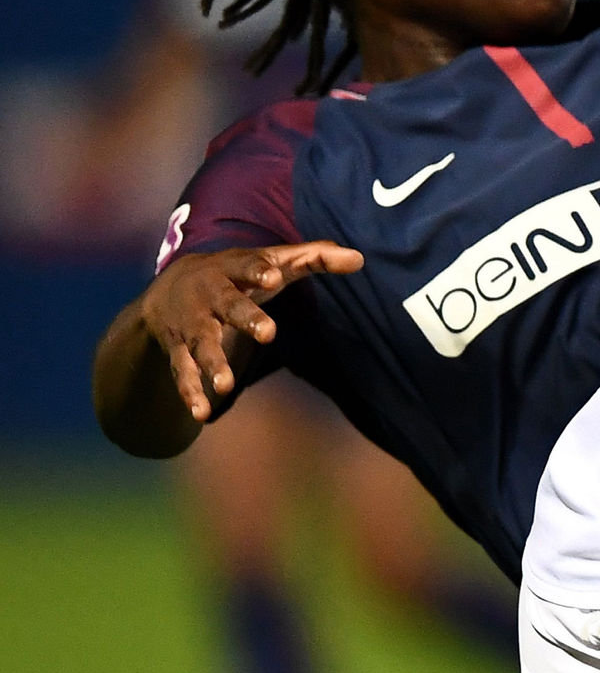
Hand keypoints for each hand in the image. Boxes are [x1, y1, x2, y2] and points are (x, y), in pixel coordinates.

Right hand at [142, 242, 362, 419]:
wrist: (167, 289)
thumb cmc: (238, 274)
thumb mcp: (270, 261)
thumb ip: (314, 258)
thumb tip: (360, 258)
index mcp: (233, 268)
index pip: (247, 264)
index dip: (258, 270)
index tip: (273, 276)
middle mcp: (210, 295)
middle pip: (228, 305)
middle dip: (246, 318)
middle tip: (268, 333)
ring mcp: (192, 323)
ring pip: (201, 343)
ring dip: (212, 363)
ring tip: (225, 386)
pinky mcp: (179, 350)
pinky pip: (182, 372)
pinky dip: (189, 393)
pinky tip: (200, 414)